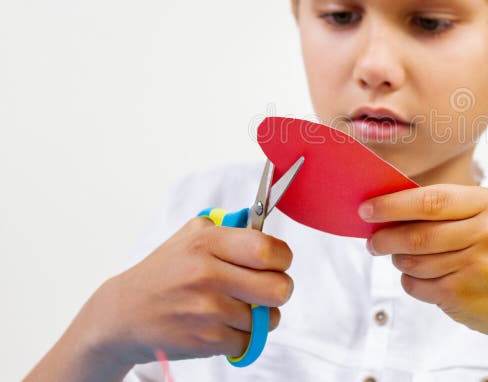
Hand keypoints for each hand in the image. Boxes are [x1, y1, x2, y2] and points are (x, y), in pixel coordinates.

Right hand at [80, 216, 293, 366]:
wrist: (123, 314)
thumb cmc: (163, 273)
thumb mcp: (190, 236)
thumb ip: (229, 228)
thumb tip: (263, 228)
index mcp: (208, 243)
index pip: (269, 250)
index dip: (282, 258)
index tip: (278, 262)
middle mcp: (208, 274)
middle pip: (279, 288)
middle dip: (280, 290)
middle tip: (267, 289)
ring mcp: (207, 310)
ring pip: (267, 318)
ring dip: (259, 316)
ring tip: (237, 308)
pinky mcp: (206, 340)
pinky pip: (249, 342)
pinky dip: (242, 337)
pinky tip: (224, 326)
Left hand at [359, 184, 487, 338]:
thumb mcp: (485, 218)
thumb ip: (443, 209)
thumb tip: (385, 208)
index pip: (431, 199)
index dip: (393, 204)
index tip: (366, 209)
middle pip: (418, 233)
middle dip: (386, 237)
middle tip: (372, 241)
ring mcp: (478, 266)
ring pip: (414, 261)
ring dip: (399, 261)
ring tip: (403, 258)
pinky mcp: (465, 294)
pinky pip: (418, 285)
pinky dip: (411, 281)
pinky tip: (424, 278)